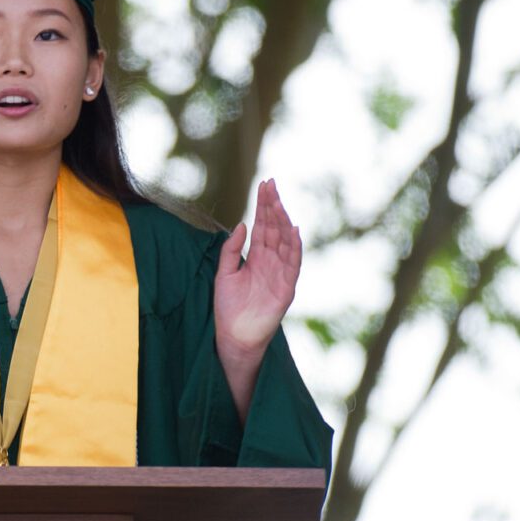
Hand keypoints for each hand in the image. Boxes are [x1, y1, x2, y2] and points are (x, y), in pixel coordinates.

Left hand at [214, 178, 301, 358]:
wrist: (234, 335)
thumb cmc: (228, 307)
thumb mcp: (224, 273)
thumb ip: (231, 250)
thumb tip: (241, 224)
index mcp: (256, 257)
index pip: (262, 225)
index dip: (264, 206)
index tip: (264, 185)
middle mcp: (271, 261)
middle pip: (275, 228)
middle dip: (273, 206)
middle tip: (271, 185)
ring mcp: (281, 273)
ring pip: (285, 242)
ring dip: (283, 221)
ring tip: (278, 203)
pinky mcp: (286, 288)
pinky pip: (293, 264)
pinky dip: (295, 248)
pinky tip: (294, 230)